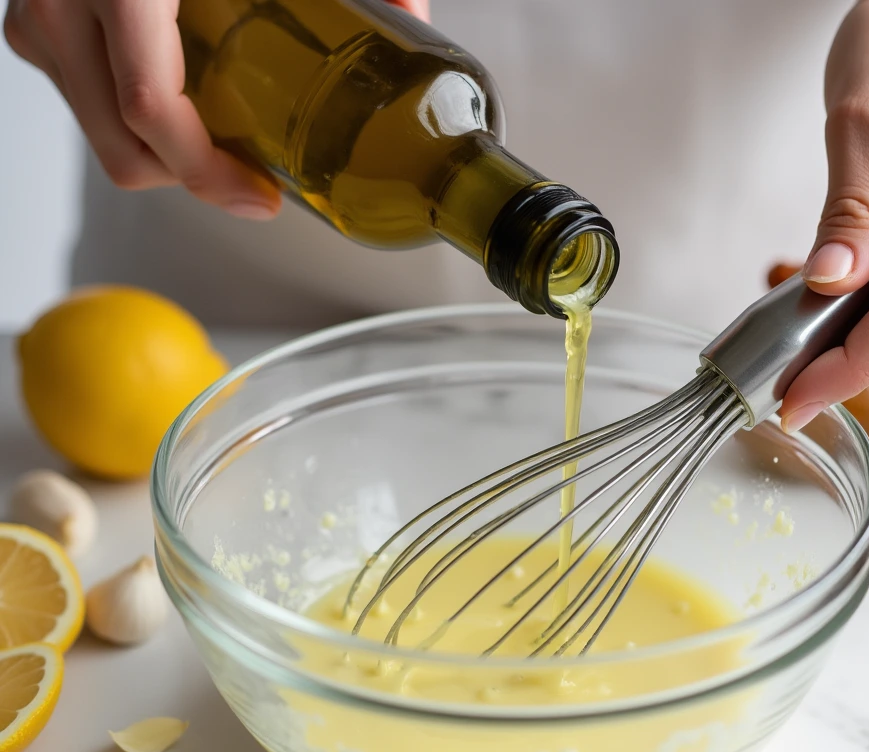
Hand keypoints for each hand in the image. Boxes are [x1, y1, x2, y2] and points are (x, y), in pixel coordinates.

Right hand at [3, 0, 427, 219]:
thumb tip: (411, 14)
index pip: (154, 114)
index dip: (211, 176)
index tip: (262, 196)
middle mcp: (62, 8)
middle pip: (128, 152)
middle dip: (198, 178)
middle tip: (251, 178)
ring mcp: (40, 22)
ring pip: (108, 141)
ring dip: (171, 157)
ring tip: (221, 140)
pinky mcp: (36, 30)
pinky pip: (92, 108)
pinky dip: (141, 123)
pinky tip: (186, 104)